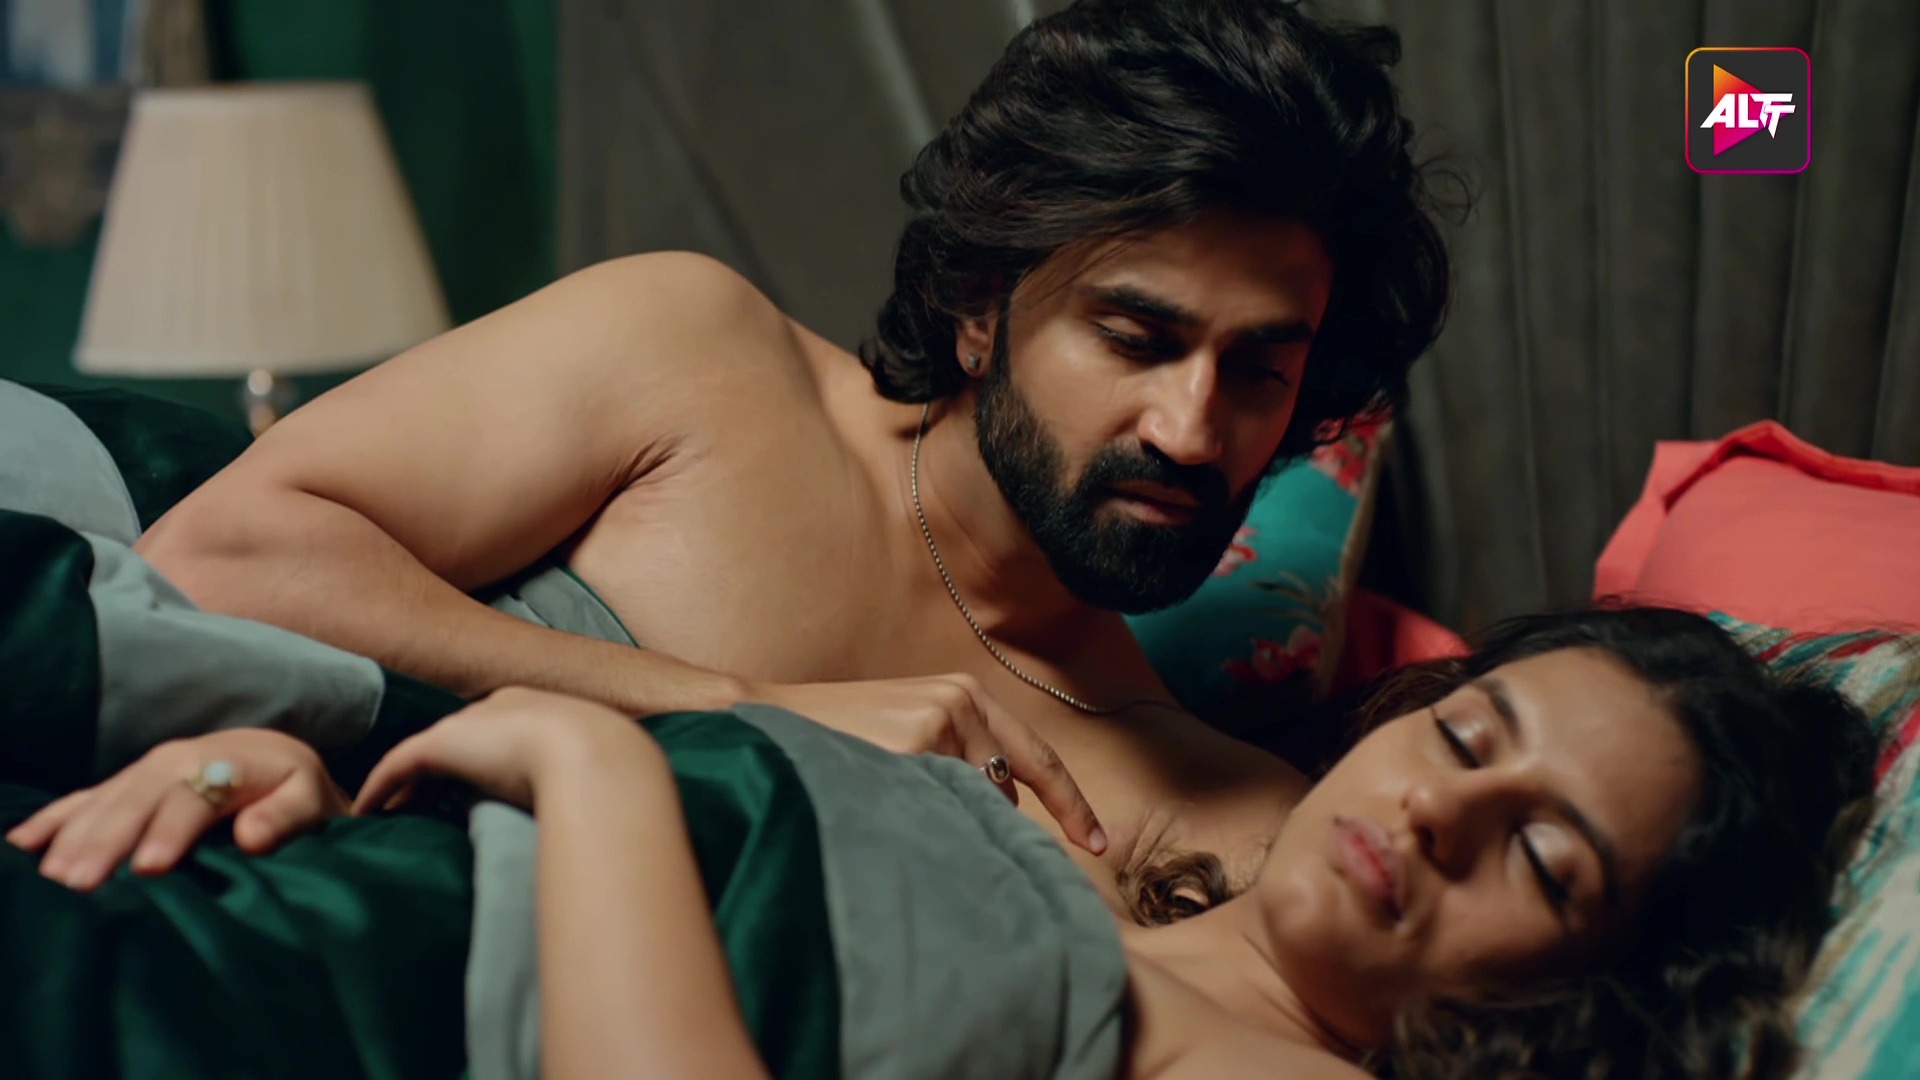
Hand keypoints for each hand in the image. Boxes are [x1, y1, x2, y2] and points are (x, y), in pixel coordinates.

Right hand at [5, 728, 346, 891]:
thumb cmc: (294, 790)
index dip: (171, 831)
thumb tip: (253, 837)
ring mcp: (145, 771)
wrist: (274, 759)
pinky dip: (52, 820)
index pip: (193, 797)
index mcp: (227, 763)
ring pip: (105, 800)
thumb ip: (286, 815)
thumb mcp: (309, 799)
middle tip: (81, 884)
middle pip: (137, 799)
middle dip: (108, 841)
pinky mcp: (125, 786)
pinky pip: (82, 800)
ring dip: (75, 837)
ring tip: (54, 879)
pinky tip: (21, 846)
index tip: (151, 869)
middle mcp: (178, 761)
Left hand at [355, 686, 656, 814]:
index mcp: (541, 709)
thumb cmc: (609, 772)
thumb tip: (595, 821)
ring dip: (406, 782)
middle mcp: (501, 707)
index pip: (496, 732)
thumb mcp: (598, 773)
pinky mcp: (444, 743)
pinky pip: (398, 766)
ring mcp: (471, 722)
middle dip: (438, 768)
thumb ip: (582, 786)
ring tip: (390, 812)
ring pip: (425, 752)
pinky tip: (365, 812)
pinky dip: (379, 788)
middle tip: (420, 803)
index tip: (466, 791)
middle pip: (457, 738)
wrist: (596, 758)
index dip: (478, 760)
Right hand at [749, 674, 1106, 854]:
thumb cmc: (838, 735)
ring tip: (886, 802)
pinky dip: (922, 824)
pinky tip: (879, 806)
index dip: (1071, 805)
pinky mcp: (910, 753)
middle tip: (927, 823)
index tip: (1097, 845)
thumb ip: (957, 757)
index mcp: (963, 696)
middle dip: (977, 821)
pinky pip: (938, 813)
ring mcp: (937, 728)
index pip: (1037, 758)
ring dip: (947, 822)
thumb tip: (998, 813)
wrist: (767, 719)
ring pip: (969, 808)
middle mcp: (960, 706)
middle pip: (1001, 793)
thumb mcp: (909, 728)